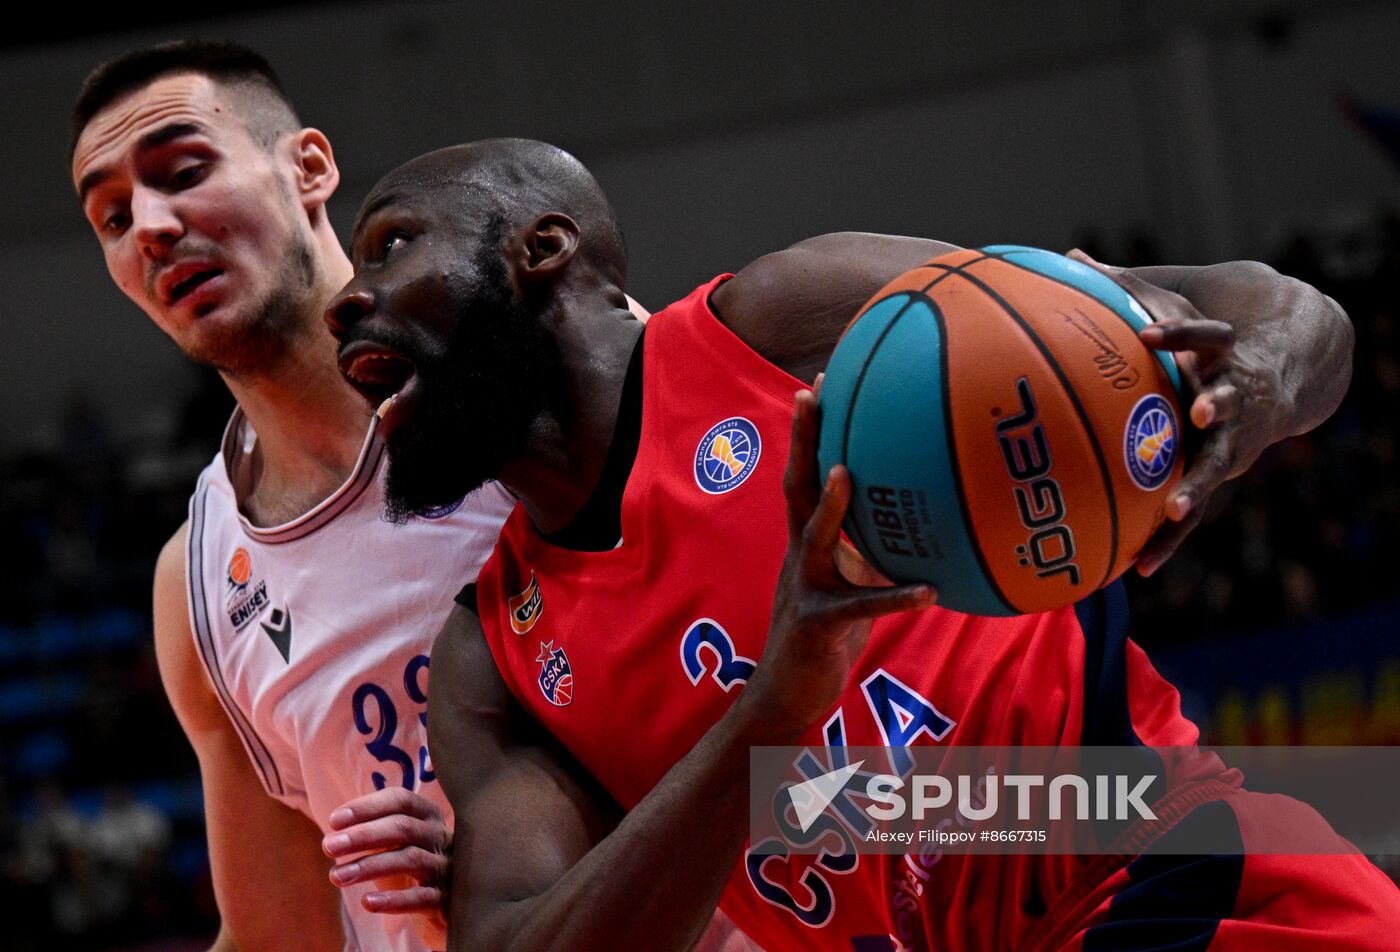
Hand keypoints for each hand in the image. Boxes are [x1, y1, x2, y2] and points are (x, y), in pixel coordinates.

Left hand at [323, 788, 450, 950]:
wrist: (443, 904)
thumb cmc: (410, 865)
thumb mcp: (395, 843)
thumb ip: (372, 832)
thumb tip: (334, 835)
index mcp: (428, 815)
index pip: (400, 800)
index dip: (367, 807)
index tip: (334, 820)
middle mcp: (440, 836)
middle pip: (404, 827)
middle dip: (363, 835)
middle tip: (329, 846)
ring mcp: (446, 867)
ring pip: (410, 859)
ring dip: (370, 866)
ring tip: (336, 876)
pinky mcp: (447, 899)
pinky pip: (421, 897)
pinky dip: (394, 899)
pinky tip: (367, 902)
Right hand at [743, 388, 935, 734]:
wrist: (786, 695)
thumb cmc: (825, 637)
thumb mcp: (849, 583)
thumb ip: (872, 553)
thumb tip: (919, 525)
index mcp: (807, 542)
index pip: (805, 475)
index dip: (810, 431)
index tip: (819, 383)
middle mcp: (799, 556)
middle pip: (795, 487)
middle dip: (803, 440)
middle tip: (812, 394)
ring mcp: (804, 588)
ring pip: (812, 539)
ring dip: (830, 505)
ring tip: (849, 472)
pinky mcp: (818, 625)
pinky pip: (859, 608)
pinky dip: (894, 597)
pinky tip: (929, 591)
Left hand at [1067, 250, 1287, 576]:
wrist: (1288, 369)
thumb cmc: (1210, 336)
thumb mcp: (1179, 307)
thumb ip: (1127, 288)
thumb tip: (1068, 255)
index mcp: (1220, 352)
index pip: (1206, 335)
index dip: (1177, 334)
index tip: (1145, 333)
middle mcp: (1234, 395)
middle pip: (1229, 402)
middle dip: (1217, 407)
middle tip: (1201, 414)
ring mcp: (1235, 438)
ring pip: (1220, 465)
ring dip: (1199, 486)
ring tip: (1176, 511)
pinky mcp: (1224, 472)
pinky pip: (1196, 507)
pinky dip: (1169, 539)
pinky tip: (1138, 567)